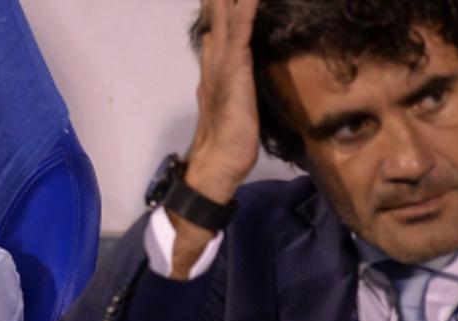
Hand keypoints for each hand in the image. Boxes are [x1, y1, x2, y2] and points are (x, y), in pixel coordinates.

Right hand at [167, 0, 260, 278]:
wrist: (218, 166)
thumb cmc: (228, 147)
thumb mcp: (232, 110)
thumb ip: (230, 91)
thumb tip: (238, 81)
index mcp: (213, 73)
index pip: (215, 33)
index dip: (217, 9)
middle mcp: (213, 65)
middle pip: (215, 20)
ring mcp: (221, 68)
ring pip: (224, 21)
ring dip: (225, 1)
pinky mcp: (234, 74)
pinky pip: (239, 36)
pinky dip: (243, 14)